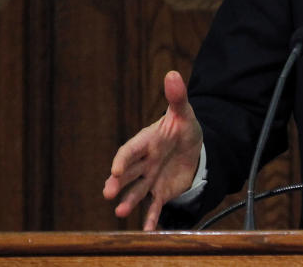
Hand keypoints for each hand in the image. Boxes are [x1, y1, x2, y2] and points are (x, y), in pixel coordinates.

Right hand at [103, 71, 202, 229]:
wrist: (195, 147)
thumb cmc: (183, 128)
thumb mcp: (184, 113)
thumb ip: (177, 97)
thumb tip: (172, 73)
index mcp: (147, 141)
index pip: (130, 150)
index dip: (123, 159)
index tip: (116, 168)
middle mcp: (144, 162)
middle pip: (128, 173)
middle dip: (117, 182)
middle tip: (107, 192)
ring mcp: (151, 178)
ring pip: (137, 191)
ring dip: (129, 201)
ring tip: (120, 213)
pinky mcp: (161, 191)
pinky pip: (155, 206)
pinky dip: (151, 218)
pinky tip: (149, 230)